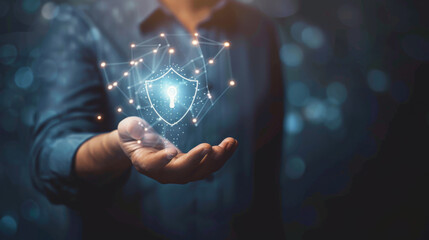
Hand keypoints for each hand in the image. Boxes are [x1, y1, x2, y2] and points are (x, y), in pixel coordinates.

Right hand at [117, 117, 237, 183]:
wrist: (141, 145)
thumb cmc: (132, 134)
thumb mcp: (127, 128)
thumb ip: (131, 129)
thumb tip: (138, 130)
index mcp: (145, 163)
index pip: (153, 165)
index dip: (162, 160)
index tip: (171, 152)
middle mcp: (164, 173)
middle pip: (182, 172)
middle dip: (197, 161)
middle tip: (209, 147)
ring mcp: (180, 172)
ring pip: (200, 171)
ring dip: (217, 159)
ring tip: (229, 142)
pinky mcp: (192, 168)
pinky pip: (209, 165)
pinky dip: (222, 156)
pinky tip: (232, 143)